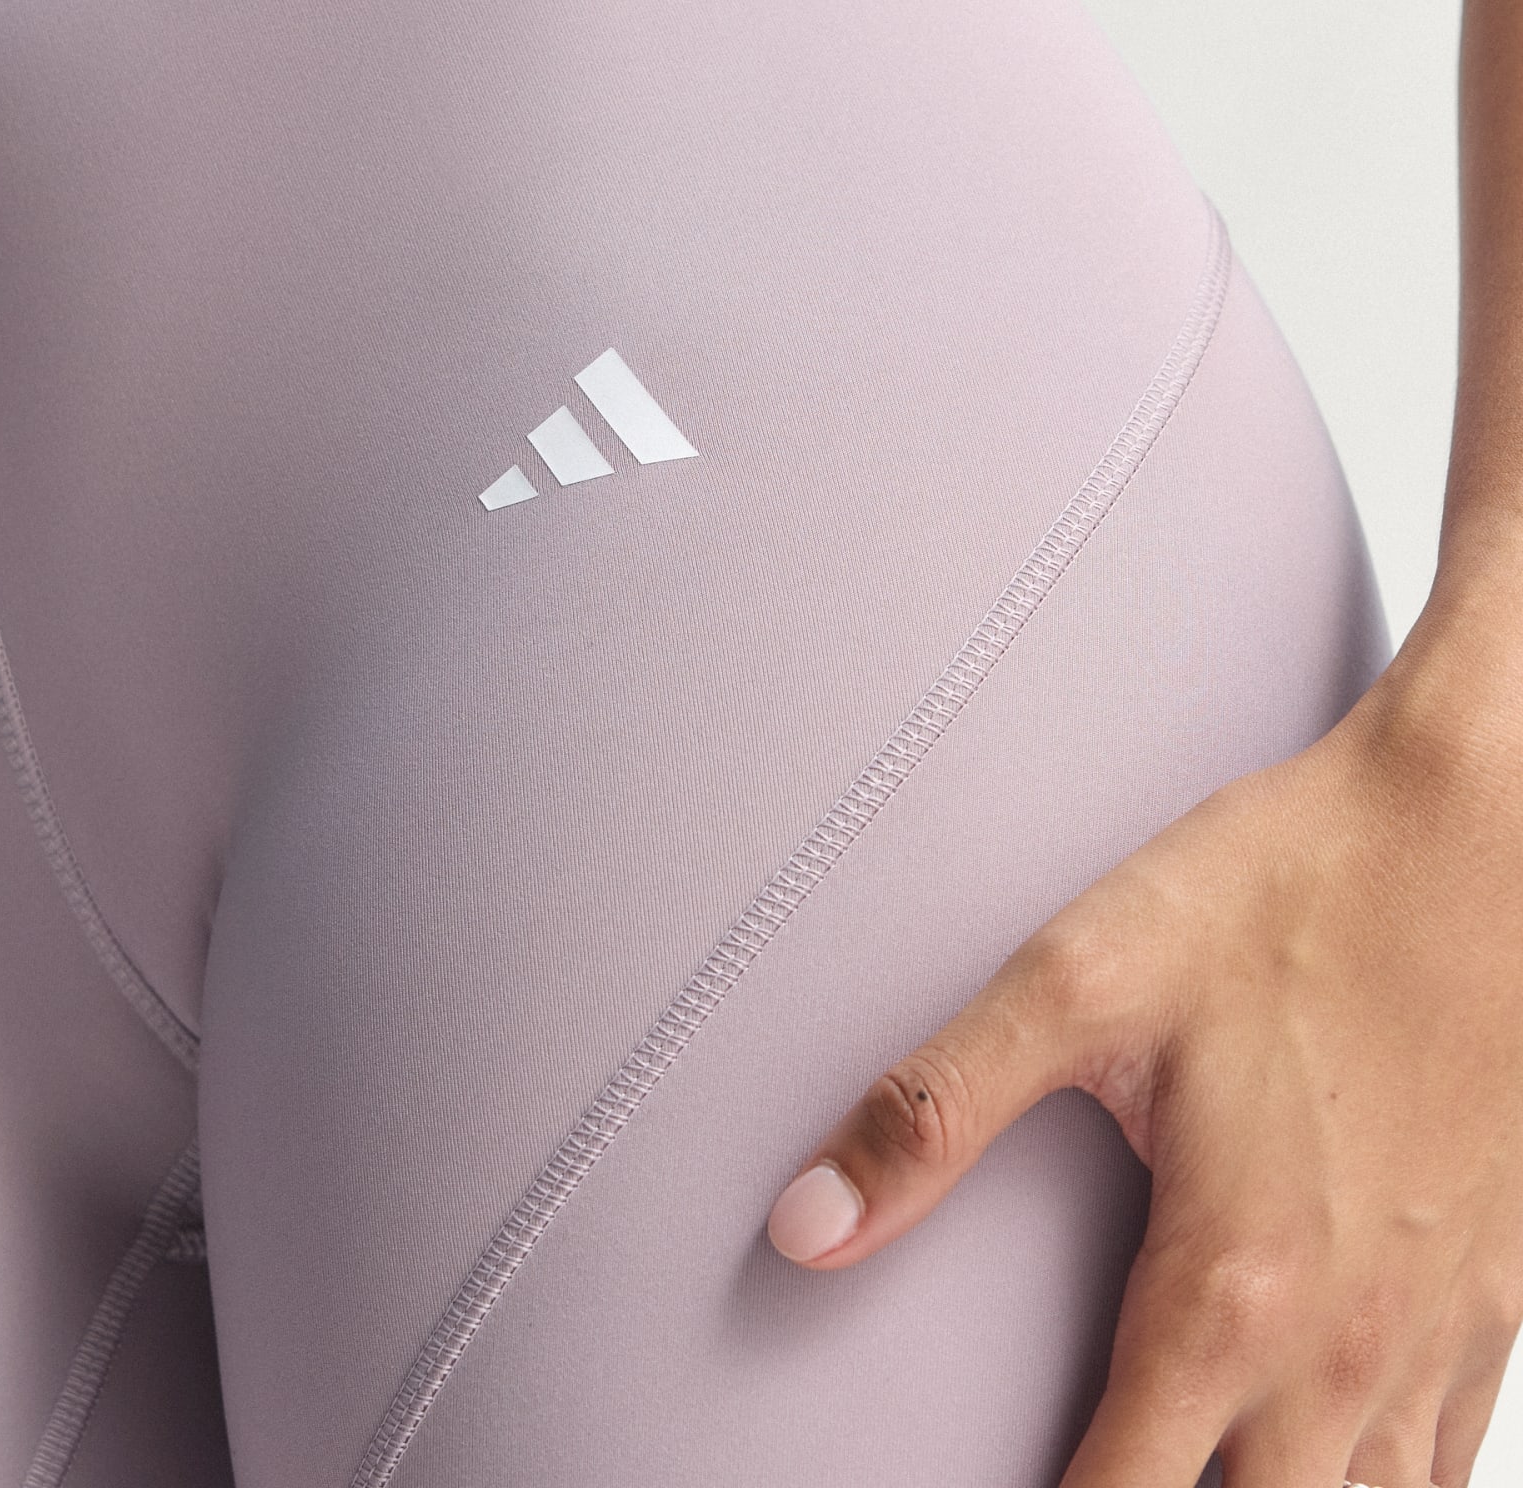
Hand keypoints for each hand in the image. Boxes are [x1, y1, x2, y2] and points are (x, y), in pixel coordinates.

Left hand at [764, 619, 1522, 1486]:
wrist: (1481, 836)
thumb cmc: (1286, 898)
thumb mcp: (1080, 984)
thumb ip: (933, 1112)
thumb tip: (806, 1224)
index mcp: (1230, 1289)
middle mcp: (1346, 1350)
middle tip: (1075, 1481)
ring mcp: (1439, 1337)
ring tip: (1175, 1475)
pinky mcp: (1500, 1300)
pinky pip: (1444, 1471)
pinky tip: (1315, 1461)